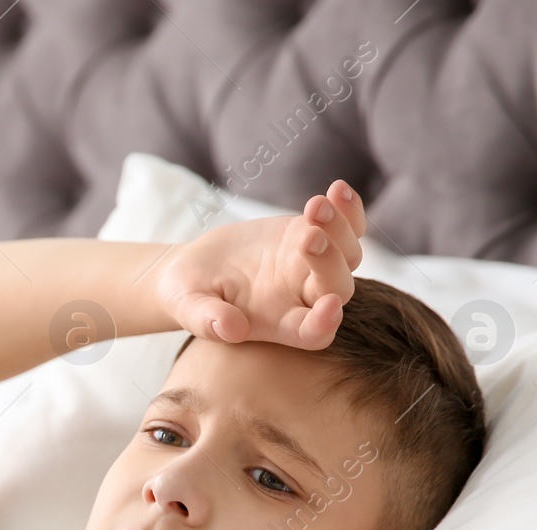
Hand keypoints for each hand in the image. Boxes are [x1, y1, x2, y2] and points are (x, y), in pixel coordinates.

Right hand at [154, 180, 366, 349]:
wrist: (195, 267)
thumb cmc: (189, 295)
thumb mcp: (189, 306)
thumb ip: (207, 319)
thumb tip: (232, 329)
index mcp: (278, 323)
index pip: (312, 333)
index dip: (325, 323)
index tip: (330, 306)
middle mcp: (302, 298)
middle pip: (337, 286)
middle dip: (329, 262)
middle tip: (309, 237)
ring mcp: (310, 266)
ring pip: (347, 253)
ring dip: (340, 228)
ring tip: (315, 205)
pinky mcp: (308, 235)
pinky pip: (344, 224)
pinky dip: (347, 208)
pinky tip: (338, 189)